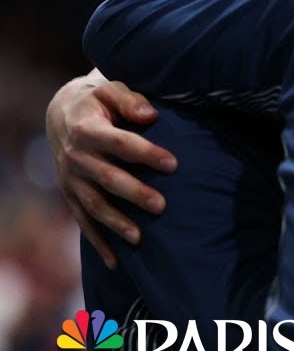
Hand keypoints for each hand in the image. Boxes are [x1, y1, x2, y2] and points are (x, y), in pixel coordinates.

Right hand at [46, 74, 176, 268]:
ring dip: (116, 223)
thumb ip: (130, 99)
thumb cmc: (99, 101)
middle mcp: (76, 157)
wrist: (63, 114)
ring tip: (140, 238)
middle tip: (162, 205)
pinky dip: (98, 242)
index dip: (146, 153)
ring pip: (94, 205)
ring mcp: (71, 180)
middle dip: (134, 193)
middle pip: (107, 179)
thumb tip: (150, 114)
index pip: (120, 144)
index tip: (174, 164)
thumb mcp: (110, 89)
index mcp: (87, 129)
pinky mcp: (71, 196)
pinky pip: (84, 222)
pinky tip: (116, 262)